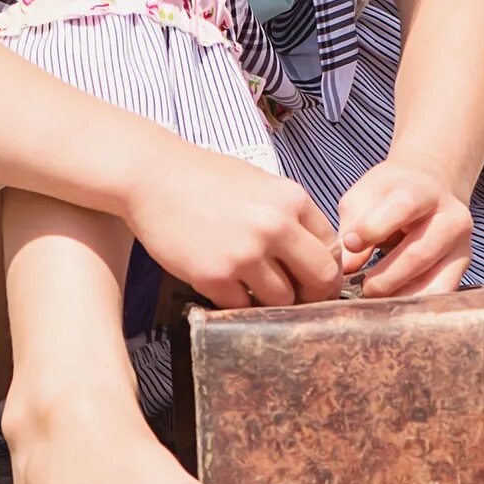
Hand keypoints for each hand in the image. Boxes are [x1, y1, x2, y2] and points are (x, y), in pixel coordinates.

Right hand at [125, 146, 341, 309]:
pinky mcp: (214, 276)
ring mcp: (244, 254)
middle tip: (298, 297)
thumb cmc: (205, 178)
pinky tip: (226, 284)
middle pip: (320, 280)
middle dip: (313, 294)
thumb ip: (291, 216)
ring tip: (253, 287)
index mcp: (292, 200)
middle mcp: (275, 227)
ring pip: (282, 300)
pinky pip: (242, 306)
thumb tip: (316, 255)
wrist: (152, 177)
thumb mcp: (261, 184)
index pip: (332, 249)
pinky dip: (237, 301)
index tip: (312, 277)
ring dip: (271, 300)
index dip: (325, 267)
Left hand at [334, 158, 472, 298]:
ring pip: (436, 281)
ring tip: (377, 300)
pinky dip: (416, 304)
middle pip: (420, 253)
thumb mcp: (366, 196)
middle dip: (386, 277)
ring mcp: (462, 244)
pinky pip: (442, 294)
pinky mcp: (463, 267)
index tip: (350, 244)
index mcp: (424, 190)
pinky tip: (395, 303)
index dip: (373, 228)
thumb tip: (346, 266)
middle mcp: (452, 216)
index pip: (403, 208)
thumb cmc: (390, 194)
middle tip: (363, 288)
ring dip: (402, 297)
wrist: (430, 188)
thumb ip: (353, 225)